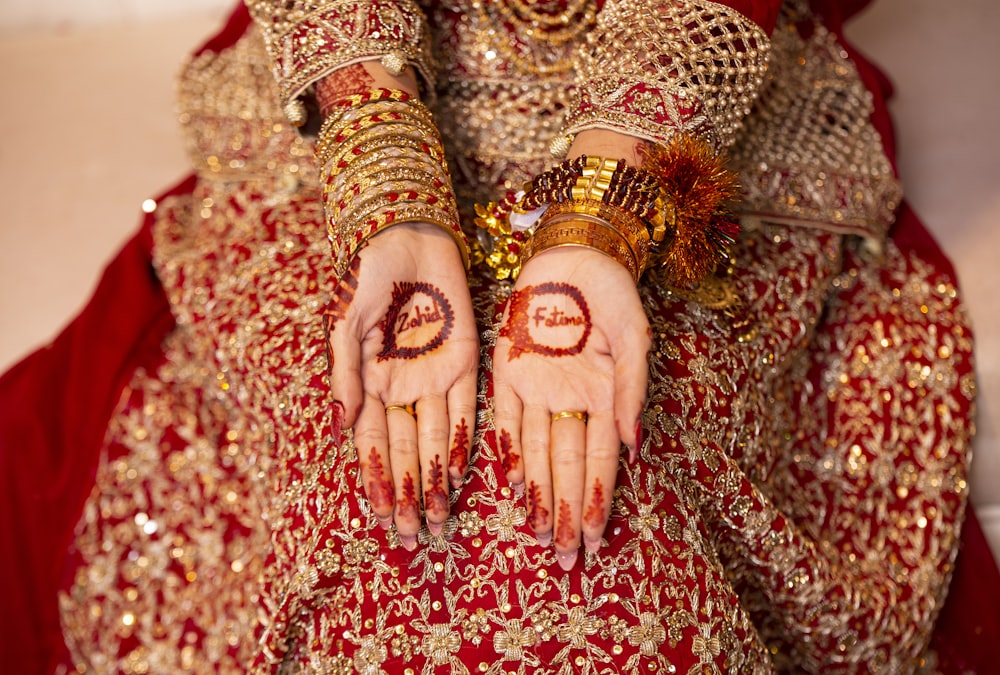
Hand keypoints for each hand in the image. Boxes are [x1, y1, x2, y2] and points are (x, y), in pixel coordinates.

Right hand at [325, 223, 478, 549]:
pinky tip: (460, 475)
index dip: (377, 480)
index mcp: (369, 381)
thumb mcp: (348, 320)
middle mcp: (401, 388)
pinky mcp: (465, 362)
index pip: (371, 443)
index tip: (382, 517)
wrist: (408, 236)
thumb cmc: (368, 275)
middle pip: (404, 452)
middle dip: (408, 495)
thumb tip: (342, 423)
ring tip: (438, 519)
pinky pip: (464, 410)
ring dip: (434, 481)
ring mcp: (433, 378)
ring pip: (433, 440)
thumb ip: (346, 371)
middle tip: (415, 537)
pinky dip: (462, 443)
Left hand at [492, 247, 650, 569]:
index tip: (595, 538)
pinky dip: (506, 452)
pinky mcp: (506, 372)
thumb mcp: (635, 335)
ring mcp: (536, 389)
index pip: (600, 461)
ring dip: (538, 496)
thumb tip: (634, 446)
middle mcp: (568, 401)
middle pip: (567, 468)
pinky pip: (504, 419)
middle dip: (566, 513)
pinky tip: (511, 487)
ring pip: (535, 453)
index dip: (596, 500)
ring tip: (539, 537)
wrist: (573, 250)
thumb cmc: (613, 291)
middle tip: (566, 559)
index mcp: (603, 396)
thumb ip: (632, 389)